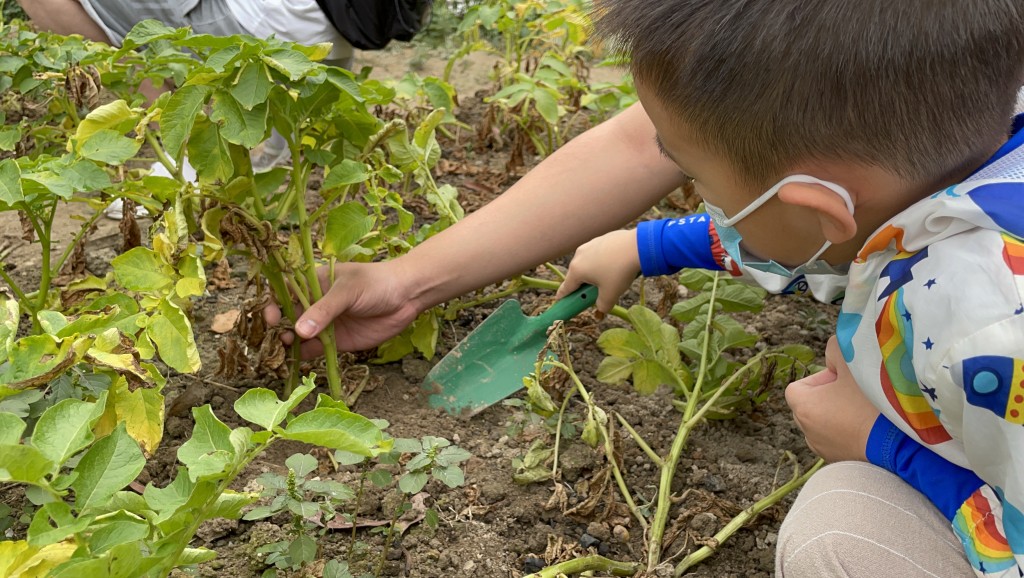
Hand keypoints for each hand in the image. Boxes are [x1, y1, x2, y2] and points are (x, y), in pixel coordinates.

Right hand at [263, 261, 421, 357]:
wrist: (406, 297)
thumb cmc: (376, 284)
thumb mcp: (348, 291)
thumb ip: (324, 310)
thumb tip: (298, 331)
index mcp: (313, 282)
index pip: (283, 291)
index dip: (272, 303)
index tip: (271, 317)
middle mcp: (315, 303)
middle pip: (286, 316)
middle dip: (276, 328)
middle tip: (274, 340)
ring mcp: (324, 324)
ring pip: (297, 336)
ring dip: (287, 344)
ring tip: (284, 350)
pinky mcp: (336, 342)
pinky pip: (314, 350)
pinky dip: (303, 356)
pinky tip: (296, 360)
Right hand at [555, 229, 640, 313]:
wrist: (637, 247)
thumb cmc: (620, 272)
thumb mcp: (611, 295)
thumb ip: (602, 306)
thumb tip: (601, 309)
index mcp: (577, 270)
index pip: (566, 288)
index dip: (563, 297)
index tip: (559, 301)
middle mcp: (578, 256)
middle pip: (577, 275)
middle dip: (583, 286)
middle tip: (595, 293)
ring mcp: (589, 245)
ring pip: (587, 263)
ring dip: (594, 273)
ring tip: (610, 278)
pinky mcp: (601, 238)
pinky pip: (597, 254)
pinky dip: (602, 261)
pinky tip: (615, 264)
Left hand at [785, 336, 879, 461]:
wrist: (900, 445)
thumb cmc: (871, 401)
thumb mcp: (852, 361)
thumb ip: (835, 349)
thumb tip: (832, 359)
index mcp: (803, 408)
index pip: (798, 387)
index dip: (820, 378)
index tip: (844, 380)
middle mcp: (807, 432)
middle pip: (812, 405)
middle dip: (831, 396)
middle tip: (858, 392)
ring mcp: (825, 451)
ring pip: (827, 424)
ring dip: (843, 415)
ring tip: (868, 410)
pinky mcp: (843, 463)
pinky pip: (841, 440)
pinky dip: (853, 432)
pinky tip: (874, 426)